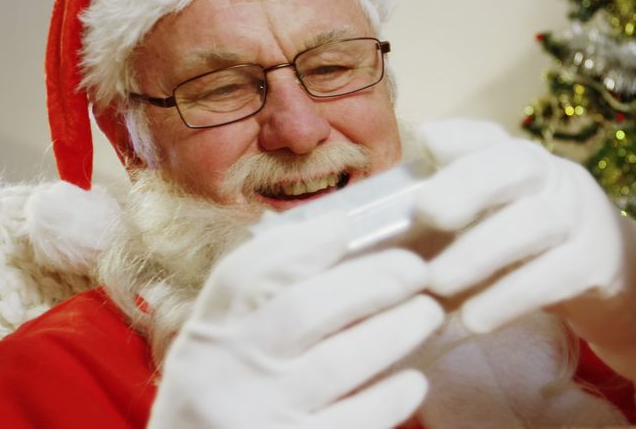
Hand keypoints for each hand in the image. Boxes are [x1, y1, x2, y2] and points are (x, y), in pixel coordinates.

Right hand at [148, 212, 443, 428]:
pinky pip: (355, 421)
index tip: (344, 227)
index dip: (299, 244)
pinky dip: (390, 397)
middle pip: (304, 310)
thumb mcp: (221, 352)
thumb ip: (262, 306)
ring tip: (428, 313)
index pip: (245, 275)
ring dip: (395, 331)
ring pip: (337, 364)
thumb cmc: (228, 401)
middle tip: (417, 270)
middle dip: (372, 282)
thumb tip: (337, 239)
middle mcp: (227, 373)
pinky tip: (415, 382)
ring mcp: (259, 416)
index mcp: (207, 335)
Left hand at [415, 119, 635, 382]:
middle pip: (518, 163)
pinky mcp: (601, 264)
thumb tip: (381, 224)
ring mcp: (584, 218)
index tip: (426, 142)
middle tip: (426, 212)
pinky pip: (556, 275)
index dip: (461, 136)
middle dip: (469, 182)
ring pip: (536, 221)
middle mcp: (556, 178)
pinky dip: (510, 297)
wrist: (622, 286)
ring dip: (481, 252)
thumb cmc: (534, 254)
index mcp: (523, 164)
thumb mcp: (496, 224)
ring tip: (436, 283)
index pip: (492, 138)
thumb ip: (448, 215)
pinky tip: (473, 320)